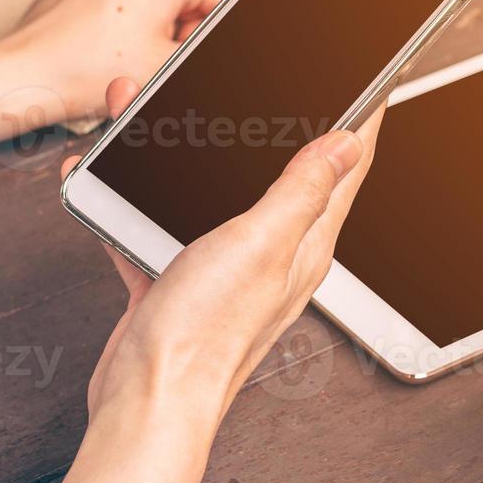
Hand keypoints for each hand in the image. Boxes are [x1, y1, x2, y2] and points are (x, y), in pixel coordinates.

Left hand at [0, 0, 227, 127]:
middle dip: (181, 29)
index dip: (215, 27)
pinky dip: (121, 18)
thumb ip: (198, 47)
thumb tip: (200, 36)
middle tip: (163, 60)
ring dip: (152, 25)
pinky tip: (108, 48)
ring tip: (131, 58)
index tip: (197, 45)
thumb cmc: (86, 70)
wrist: (25, 75)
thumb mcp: (166, 67)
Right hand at [60, 77, 382, 426]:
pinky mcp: (177, 282)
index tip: (372, 82)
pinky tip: (111, 177)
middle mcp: (270, 254)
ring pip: (210, 190)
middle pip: (278, 171)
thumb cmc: (206, 336)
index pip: (346, 169)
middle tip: (260, 81)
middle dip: (266, 120)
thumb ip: (302, 191)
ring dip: (188, 150)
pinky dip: (138, 196)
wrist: (145, 401)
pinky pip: (161, 224)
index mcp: (304, 242)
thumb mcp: (261, 243)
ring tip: (157, 108)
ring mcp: (224, 269)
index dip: (362, 120)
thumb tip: (346, 143)